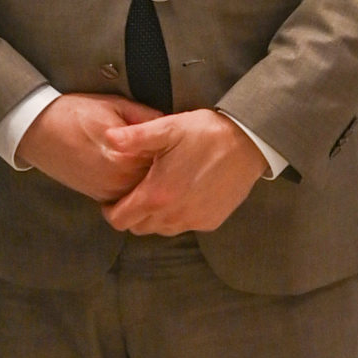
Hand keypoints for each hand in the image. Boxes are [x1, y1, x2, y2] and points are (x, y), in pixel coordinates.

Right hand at [15, 93, 162, 203]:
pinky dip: (132, 187)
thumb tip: (170, 124)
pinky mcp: (99, 196)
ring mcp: (110, 190)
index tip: (176, 142)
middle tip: (170, 154)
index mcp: (129, 153)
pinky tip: (130, 170)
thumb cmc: (75, 113)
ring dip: (149, 179)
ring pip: (143, 191)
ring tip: (146, 161)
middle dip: (164, 167)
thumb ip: (146, 117)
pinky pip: (126, 197)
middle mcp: (121, 177)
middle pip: (158, 178)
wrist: (38, 129)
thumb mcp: (115, 105)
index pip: (166, 157)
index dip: (173, 149)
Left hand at [99, 110, 268, 236]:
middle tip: (136, 192)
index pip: (120, 220)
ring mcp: (194, 221)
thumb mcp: (168, 128)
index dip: (111, 211)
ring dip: (154, 217)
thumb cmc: (204, 133)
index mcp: (157, 195)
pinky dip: (177, 216)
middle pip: (138, 228)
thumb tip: (108, 138)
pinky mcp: (211, 222)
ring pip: (161, 230)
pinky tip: (182, 194)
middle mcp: (174, 216)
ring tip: (159, 192)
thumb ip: (135, 137)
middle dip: (131, 214)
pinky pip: (184, 227)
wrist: (248, 143)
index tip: (113, 198)